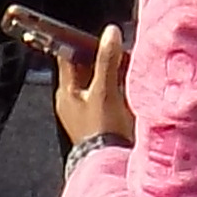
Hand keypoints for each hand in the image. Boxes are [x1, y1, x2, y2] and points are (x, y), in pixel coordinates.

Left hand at [52, 20, 136, 148]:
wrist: (111, 163)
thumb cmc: (102, 129)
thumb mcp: (104, 91)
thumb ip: (106, 60)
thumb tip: (110, 33)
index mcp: (66, 92)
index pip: (67, 57)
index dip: (80, 42)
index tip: (97, 34)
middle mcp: (73, 101)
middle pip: (85, 69)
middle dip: (102, 57)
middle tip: (119, 49)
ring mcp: (86, 111)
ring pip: (98, 82)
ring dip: (112, 73)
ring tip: (128, 66)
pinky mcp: (101, 120)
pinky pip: (107, 96)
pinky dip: (118, 88)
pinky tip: (130, 86)